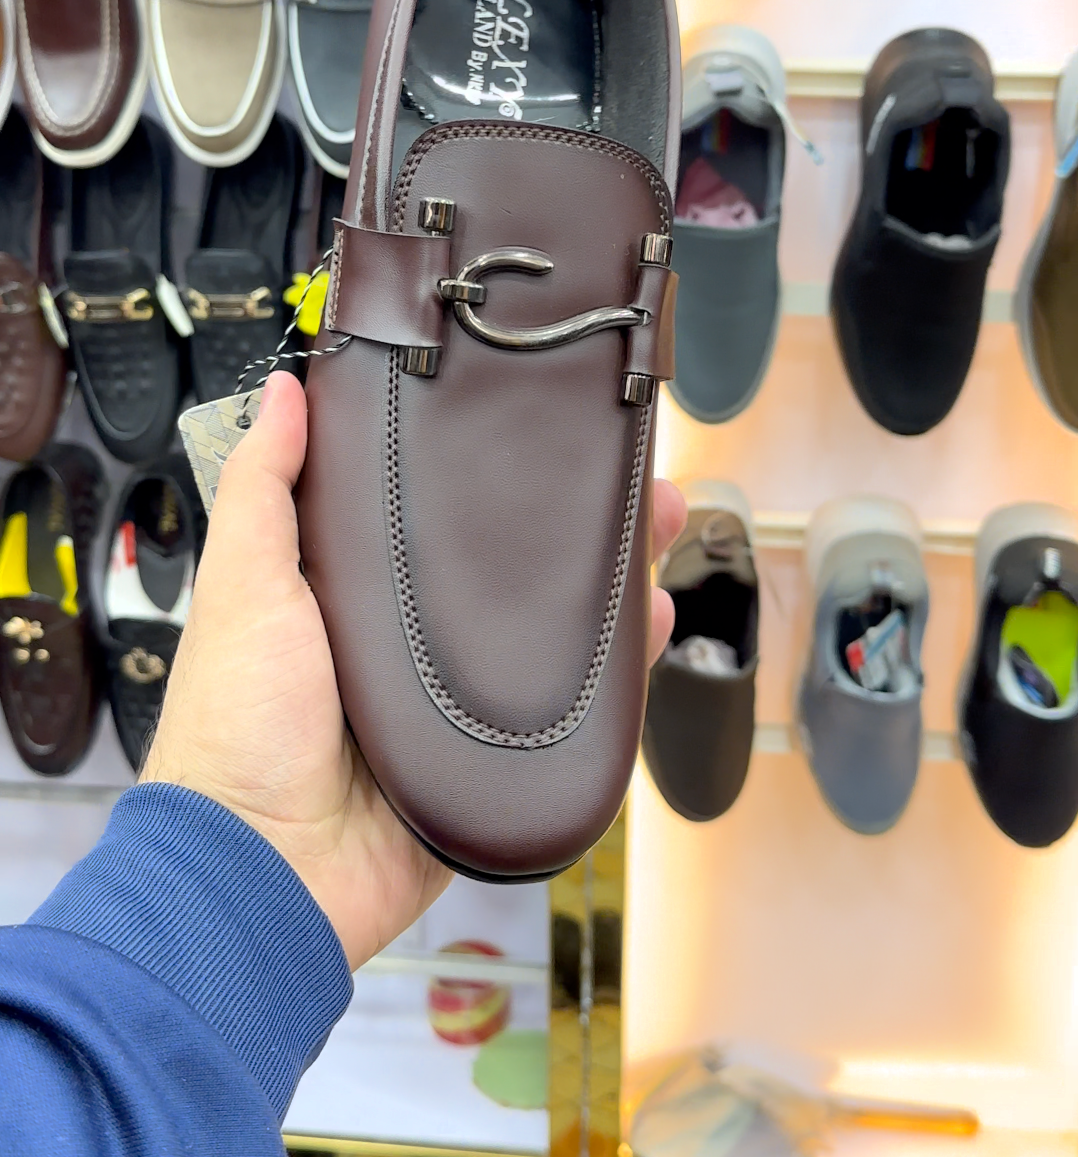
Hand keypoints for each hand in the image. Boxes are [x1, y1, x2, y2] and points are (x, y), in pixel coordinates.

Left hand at [143, 371, 685, 970]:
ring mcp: (457, 705)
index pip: (432, 518)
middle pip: (508, 571)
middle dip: (571, 524)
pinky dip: (615, 673)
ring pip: (550, 634)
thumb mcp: (244, 587)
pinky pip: (567, 712)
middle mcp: (410, 645)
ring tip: (654, 529)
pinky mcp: (493, 764)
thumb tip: (282, 391)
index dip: (484, 475)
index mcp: (351, 597)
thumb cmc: (235, 730)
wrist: (265, 874)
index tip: (532, 427)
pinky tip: (647, 624)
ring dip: (607, 584)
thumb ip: (263, 491)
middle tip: (625, 477)